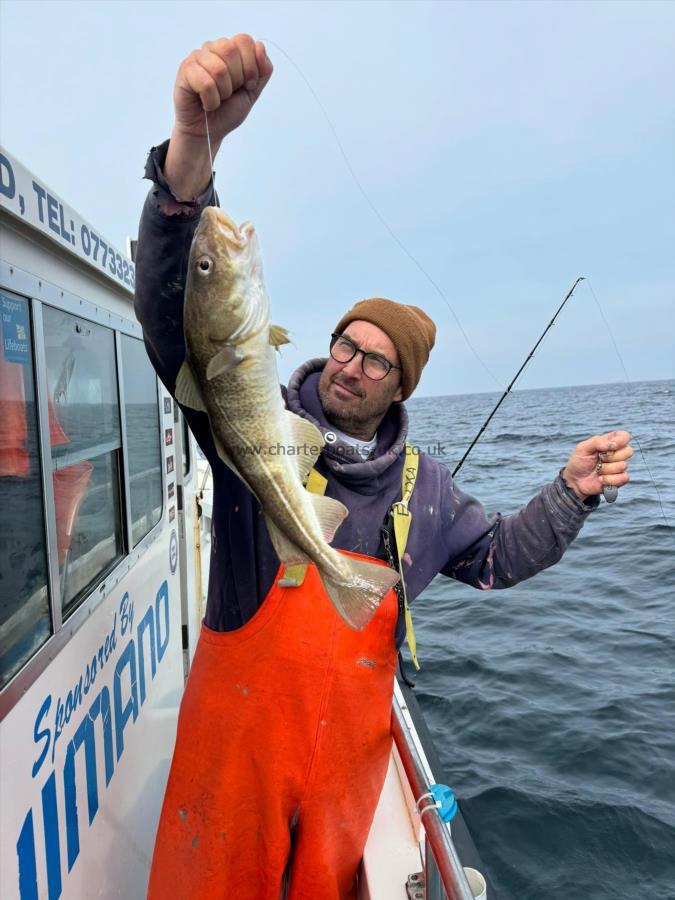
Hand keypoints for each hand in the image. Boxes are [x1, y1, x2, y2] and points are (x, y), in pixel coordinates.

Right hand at [165, 35, 272, 198]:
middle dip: (237, 80)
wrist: (208, 132)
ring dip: (223, 92)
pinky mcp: (185, 71)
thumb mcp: (252, 92)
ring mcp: (197, 58)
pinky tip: (206, 103)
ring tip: (218, 99)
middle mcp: (212, 49)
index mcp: (230, 49)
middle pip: (230, 50)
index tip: (247, 85)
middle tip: (230, 94)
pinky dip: (211, 100)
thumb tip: (260, 45)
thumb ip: (263, 70)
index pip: (244, 41)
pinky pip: (205, 82)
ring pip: (218, 68)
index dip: (251, 66)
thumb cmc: (227, 111)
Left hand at [562, 430, 632, 500]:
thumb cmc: (579, 462)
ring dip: (606, 469)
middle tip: (599, 459)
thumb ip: (597, 442)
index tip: (610, 447)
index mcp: (609, 442)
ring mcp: (619, 467)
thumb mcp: (582, 448)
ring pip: (623, 465)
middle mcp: (617, 453)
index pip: (624, 436)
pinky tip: (601, 479)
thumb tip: (613, 444)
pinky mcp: (619, 479)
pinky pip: (624, 478)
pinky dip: (609, 479)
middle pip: (628, 451)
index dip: (621, 441)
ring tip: (597, 470)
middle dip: (610, 457)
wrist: (575, 481)